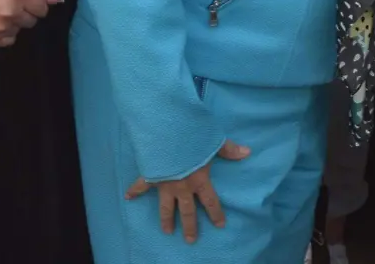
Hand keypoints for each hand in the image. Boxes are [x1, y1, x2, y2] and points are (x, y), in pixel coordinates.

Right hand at [0, 0, 60, 46]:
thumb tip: (57, 1)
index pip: (43, 9)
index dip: (35, 4)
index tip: (25, 1)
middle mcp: (12, 13)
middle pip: (33, 21)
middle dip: (24, 14)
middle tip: (7, 6)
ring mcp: (1, 28)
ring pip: (20, 31)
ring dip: (13, 24)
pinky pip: (9, 41)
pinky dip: (4, 34)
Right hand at [125, 141, 251, 243]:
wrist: (167, 135)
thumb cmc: (192, 139)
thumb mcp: (213, 142)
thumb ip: (229, 149)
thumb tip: (247, 152)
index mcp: (199, 180)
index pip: (211, 201)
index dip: (216, 214)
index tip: (219, 225)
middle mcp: (182, 187)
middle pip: (187, 211)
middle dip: (190, 226)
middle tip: (190, 240)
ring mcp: (165, 184)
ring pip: (166, 207)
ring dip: (166, 219)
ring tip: (167, 231)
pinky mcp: (151, 176)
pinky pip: (140, 185)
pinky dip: (133, 191)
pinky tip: (127, 197)